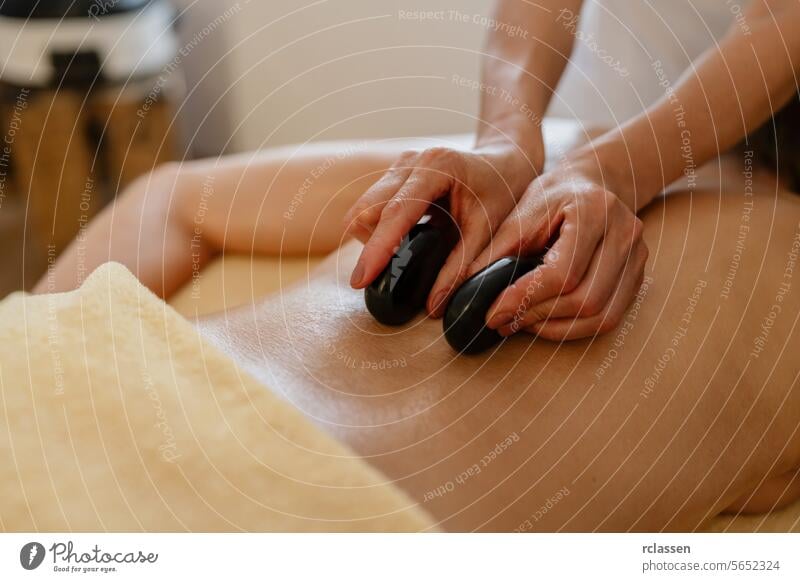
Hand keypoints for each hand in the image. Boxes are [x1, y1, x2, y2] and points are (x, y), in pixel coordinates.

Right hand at [344, 138, 542, 315]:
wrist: (504, 163)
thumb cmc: (501, 192)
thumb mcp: (487, 231)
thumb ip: (460, 267)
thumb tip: (433, 306)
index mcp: (437, 167)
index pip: (396, 212)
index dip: (376, 248)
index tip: (360, 280)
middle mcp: (411, 162)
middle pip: (366, 208)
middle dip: (369, 246)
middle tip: (384, 276)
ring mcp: (399, 167)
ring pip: (363, 209)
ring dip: (373, 239)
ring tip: (401, 256)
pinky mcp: (394, 176)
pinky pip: (371, 208)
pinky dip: (379, 231)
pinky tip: (404, 242)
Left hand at [470, 156, 648, 340]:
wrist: (593, 183)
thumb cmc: (553, 196)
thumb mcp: (521, 212)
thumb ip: (497, 251)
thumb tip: (467, 290)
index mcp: (594, 210)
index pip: (563, 272)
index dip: (525, 298)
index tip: (493, 312)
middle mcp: (625, 234)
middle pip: (585, 299)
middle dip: (538, 316)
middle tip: (502, 321)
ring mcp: (638, 257)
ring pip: (600, 316)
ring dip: (554, 328)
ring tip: (520, 323)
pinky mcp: (637, 276)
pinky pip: (608, 318)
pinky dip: (573, 328)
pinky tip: (544, 321)